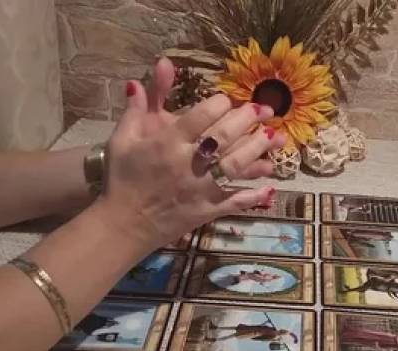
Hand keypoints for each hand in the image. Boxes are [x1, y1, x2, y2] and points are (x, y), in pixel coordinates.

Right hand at [96, 58, 285, 248]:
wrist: (122, 224)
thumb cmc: (122, 179)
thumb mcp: (123, 140)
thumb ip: (136, 108)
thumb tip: (139, 78)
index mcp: (167, 144)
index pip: (200, 117)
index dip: (219, 104)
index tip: (229, 99)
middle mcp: (187, 164)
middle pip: (223, 137)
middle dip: (247, 120)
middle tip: (264, 109)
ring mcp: (200, 188)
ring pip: (235, 166)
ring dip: (257, 150)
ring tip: (275, 137)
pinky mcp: (207, 210)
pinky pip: (235, 201)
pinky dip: (254, 195)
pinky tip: (271, 186)